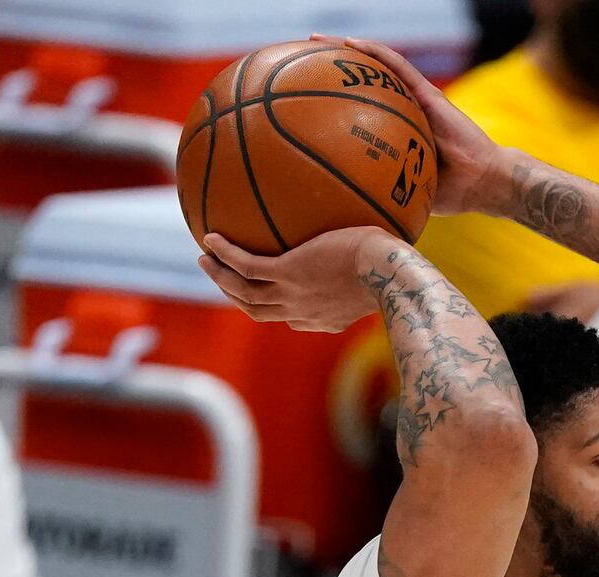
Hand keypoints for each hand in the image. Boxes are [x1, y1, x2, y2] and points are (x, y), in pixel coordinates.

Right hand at [199, 227, 396, 332]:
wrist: (390, 273)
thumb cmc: (394, 269)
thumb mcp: (381, 272)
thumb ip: (371, 267)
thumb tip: (381, 247)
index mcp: (323, 318)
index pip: (291, 317)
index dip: (274, 307)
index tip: (267, 294)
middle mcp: (303, 312)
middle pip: (258, 310)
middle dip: (236, 297)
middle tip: (221, 279)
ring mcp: (292, 295)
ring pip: (243, 293)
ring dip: (220, 278)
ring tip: (204, 259)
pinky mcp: (287, 274)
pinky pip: (246, 266)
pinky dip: (226, 254)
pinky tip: (211, 237)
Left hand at [313, 36, 504, 217]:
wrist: (484, 182)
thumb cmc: (451, 195)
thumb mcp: (403, 197)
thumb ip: (376, 196)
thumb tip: (341, 218)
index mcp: (392, 133)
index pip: (355, 111)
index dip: (328, 104)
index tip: (297, 102)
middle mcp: (400, 111)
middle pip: (358, 84)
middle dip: (327, 71)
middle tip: (294, 63)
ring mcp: (413, 99)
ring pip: (374, 66)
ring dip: (344, 50)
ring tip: (313, 41)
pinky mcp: (428, 93)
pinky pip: (396, 65)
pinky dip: (373, 52)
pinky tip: (350, 43)